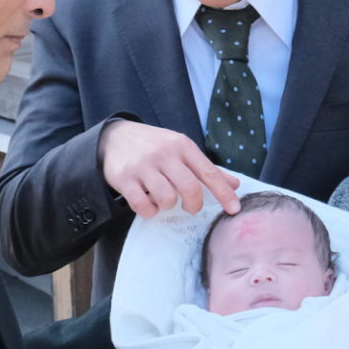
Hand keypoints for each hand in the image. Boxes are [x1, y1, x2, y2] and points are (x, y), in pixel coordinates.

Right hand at [99, 120, 240, 219]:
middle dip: (194, 205)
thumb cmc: (155, 146)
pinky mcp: (125, 178)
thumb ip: (205, 168)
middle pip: (190, 188)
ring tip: (164, 199)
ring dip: (168, 206)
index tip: (234, 209)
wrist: (114, 137)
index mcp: (182, 145)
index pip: (209, 172)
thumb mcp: (181, 149)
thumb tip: (235, 185)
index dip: (224, 193)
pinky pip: (143, 205)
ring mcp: (144, 166)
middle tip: (190, 207)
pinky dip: (149, 211)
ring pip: (167, 198)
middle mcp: (164, 154)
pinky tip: (149, 204)